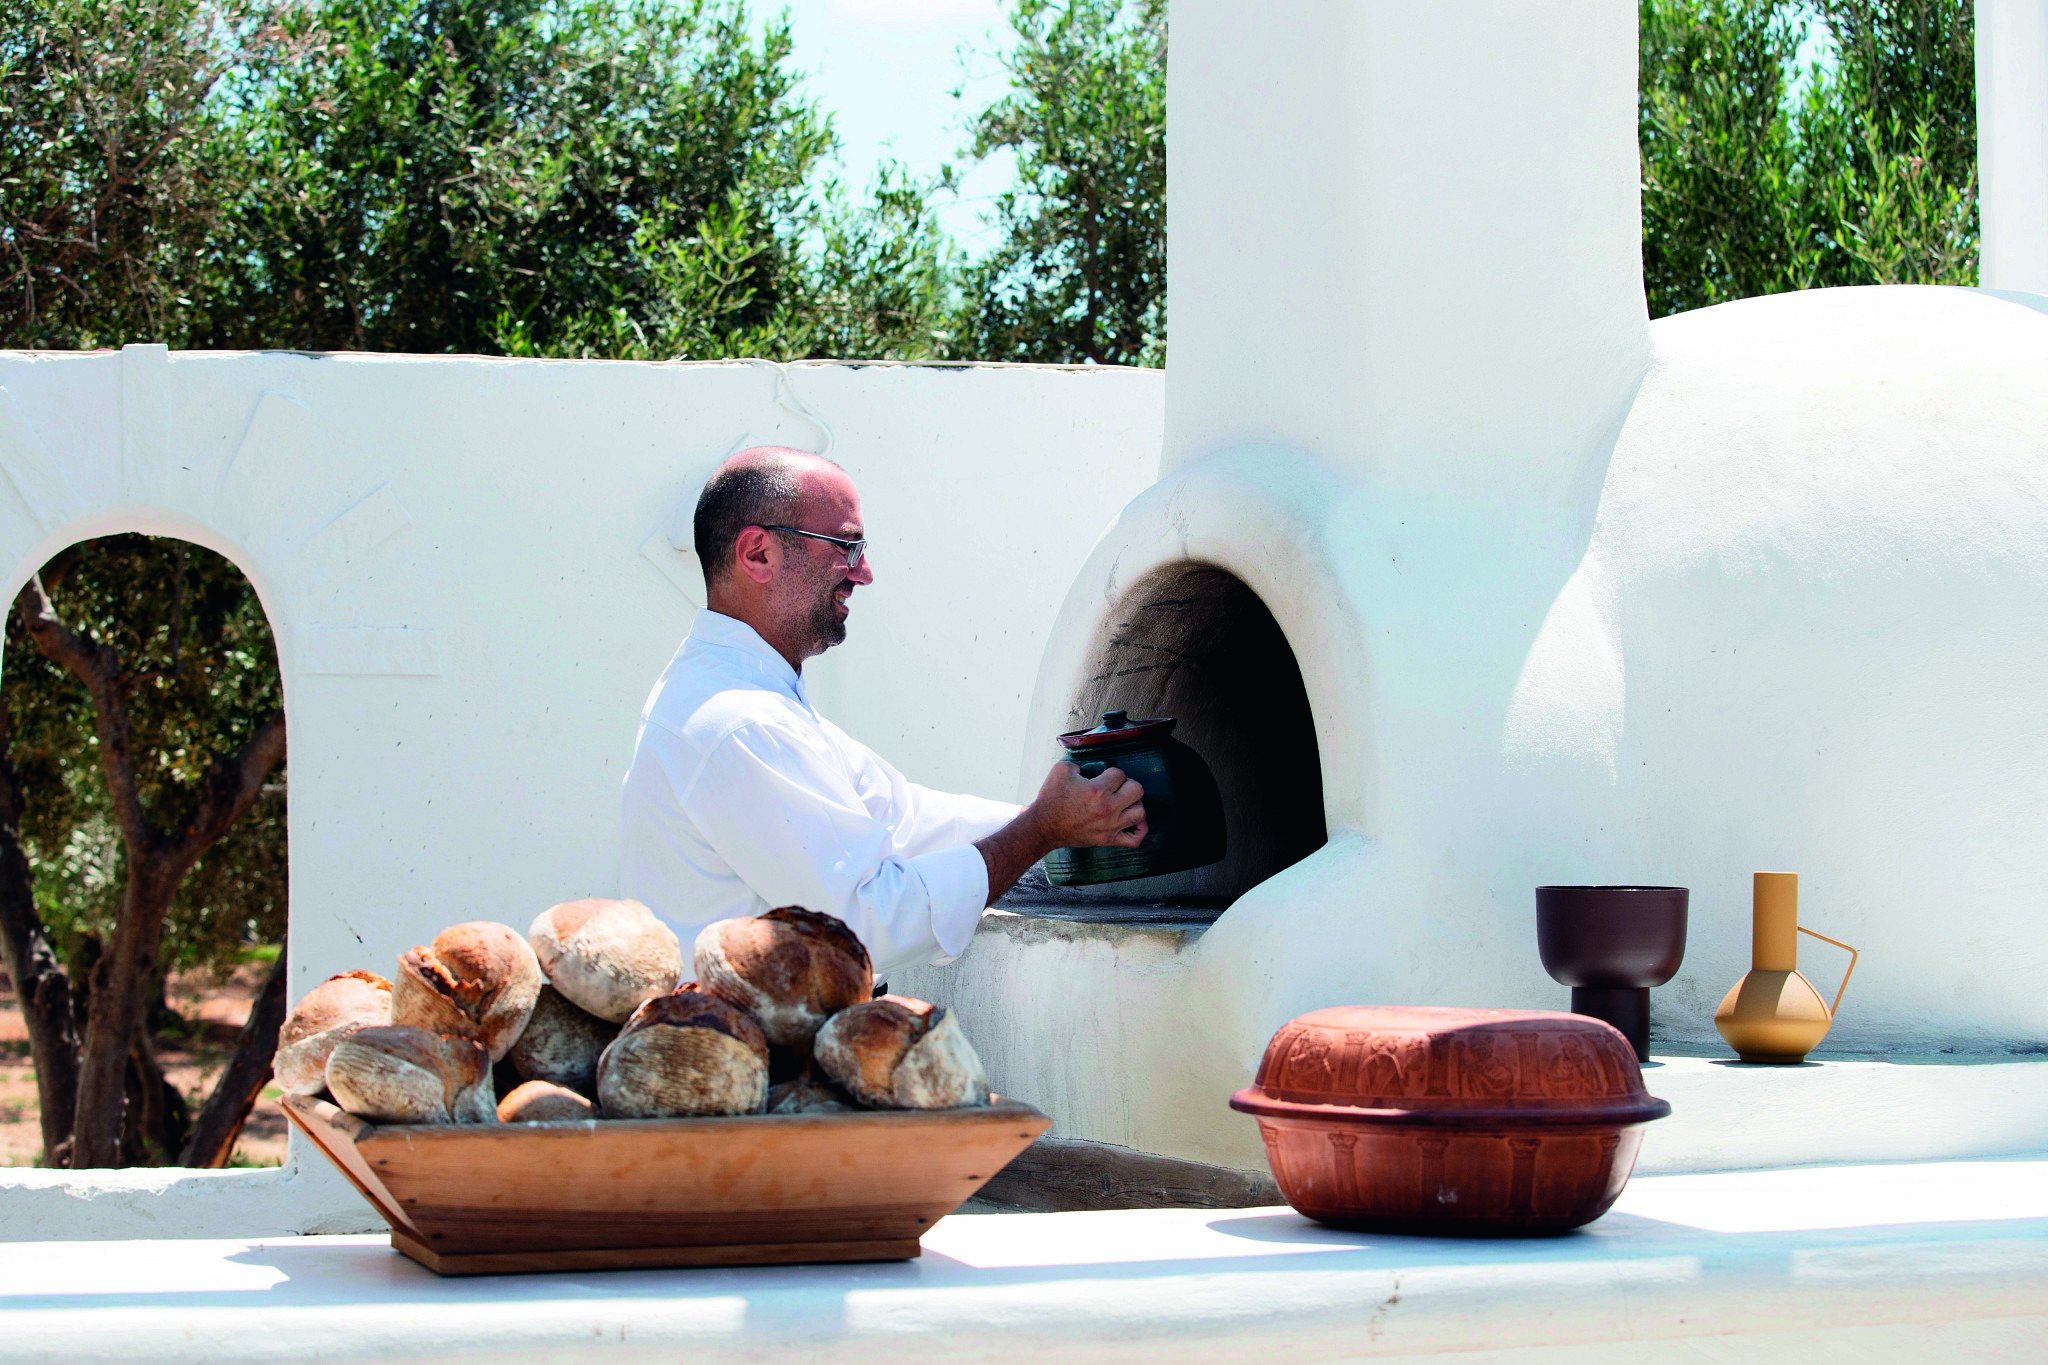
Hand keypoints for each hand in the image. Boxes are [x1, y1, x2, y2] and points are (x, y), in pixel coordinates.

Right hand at [1028, 760, 1146, 849]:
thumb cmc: (1052, 798)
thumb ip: (1080, 763)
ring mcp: (1110, 826)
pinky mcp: (1109, 840)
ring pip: (1140, 812)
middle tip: (1116, 787)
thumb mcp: (1061, 769)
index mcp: (1097, 790)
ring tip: (1124, 802)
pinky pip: (1135, 839)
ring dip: (1134, 804)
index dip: (1111, 772)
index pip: (1119, 774)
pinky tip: (1132, 820)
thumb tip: (1092, 767)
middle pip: (1137, 790)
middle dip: (1127, 784)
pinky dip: (1139, 829)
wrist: (1043, 826)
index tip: (1102, 777)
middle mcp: (1108, 808)